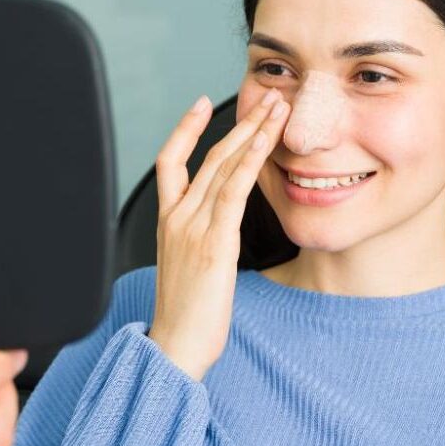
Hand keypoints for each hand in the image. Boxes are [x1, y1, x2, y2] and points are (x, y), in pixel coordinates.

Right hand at [148, 90, 288, 378]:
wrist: (174, 347)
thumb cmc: (185, 317)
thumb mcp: (189, 270)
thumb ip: (201, 242)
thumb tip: (221, 233)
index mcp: (167, 223)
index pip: (170, 162)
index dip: (185, 129)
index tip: (201, 103)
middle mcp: (176, 218)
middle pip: (206, 155)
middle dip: (240, 123)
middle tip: (267, 98)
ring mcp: (192, 228)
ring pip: (222, 165)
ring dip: (253, 132)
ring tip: (278, 108)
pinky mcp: (214, 243)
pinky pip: (232, 191)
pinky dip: (249, 162)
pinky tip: (266, 142)